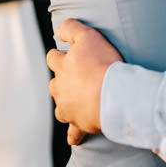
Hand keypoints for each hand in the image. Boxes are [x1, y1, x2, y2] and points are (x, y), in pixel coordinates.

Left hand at [46, 19, 123, 137]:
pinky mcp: (79, 124)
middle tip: (73, 79)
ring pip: (60, 107)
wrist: (112, 94)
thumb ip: (71, 29)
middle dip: (61, 81)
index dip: (58, 56)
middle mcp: (60, 88)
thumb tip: (58, 29)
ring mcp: (68, 108)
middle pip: (54, 84)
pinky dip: (74, 134)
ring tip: (75, 103)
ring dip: (66, 104)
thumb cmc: (102, 64)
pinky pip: (73, 132)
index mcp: (62, 67)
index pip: (53, 58)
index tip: (64, 55)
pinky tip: (76, 138)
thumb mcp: (88, 36)